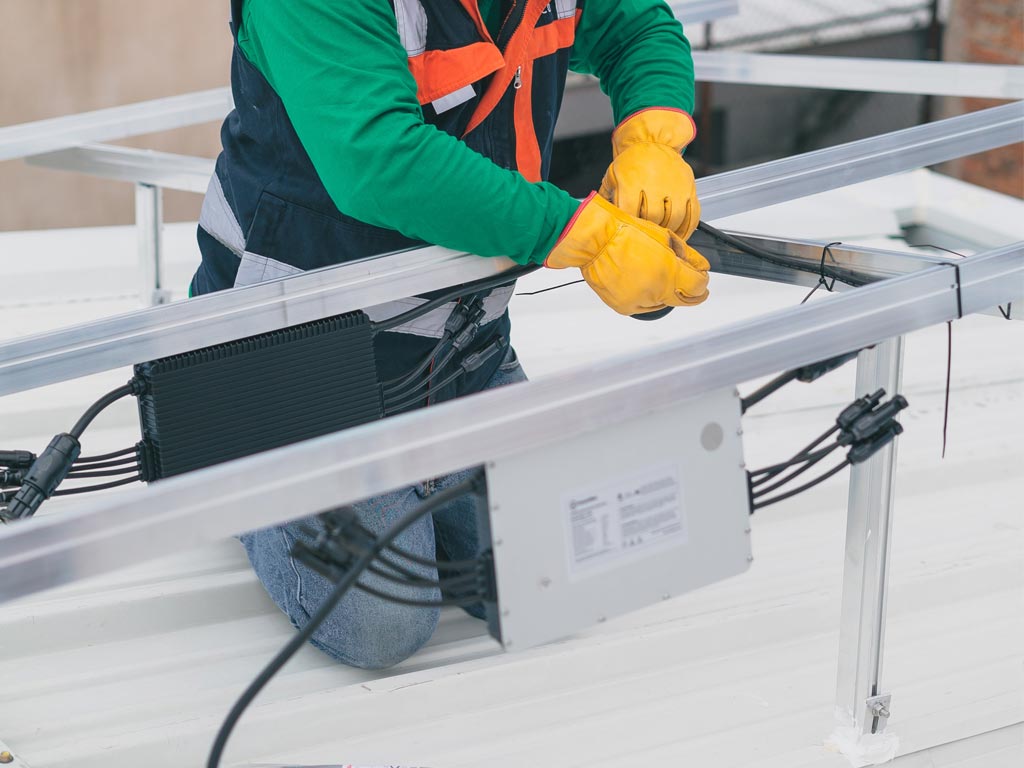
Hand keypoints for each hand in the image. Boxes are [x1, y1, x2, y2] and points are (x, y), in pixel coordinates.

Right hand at [545, 193, 709, 315]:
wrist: (595, 242)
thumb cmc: (625, 233)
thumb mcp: (664, 237)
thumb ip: (687, 255)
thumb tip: (700, 266)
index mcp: (669, 272)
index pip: (698, 286)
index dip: (703, 281)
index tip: (702, 277)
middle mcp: (656, 292)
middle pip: (685, 300)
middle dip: (692, 293)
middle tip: (693, 286)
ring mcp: (640, 302)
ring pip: (664, 304)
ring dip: (666, 293)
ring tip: (656, 274)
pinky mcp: (625, 307)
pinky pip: (644, 306)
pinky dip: (648, 297)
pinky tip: (642, 282)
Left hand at [598, 108, 700, 239]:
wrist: (653, 141)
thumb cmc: (631, 162)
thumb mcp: (613, 175)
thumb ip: (607, 197)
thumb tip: (601, 217)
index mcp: (632, 181)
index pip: (630, 212)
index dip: (630, 224)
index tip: (629, 231)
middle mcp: (655, 183)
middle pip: (653, 217)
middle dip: (649, 228)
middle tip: (646, 234)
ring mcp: (675, 186)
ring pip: (674, 218)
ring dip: (668, 230)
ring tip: (661, 235)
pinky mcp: (689, 187)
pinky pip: (693, 213)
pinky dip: (687, 228)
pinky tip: (680, 234)